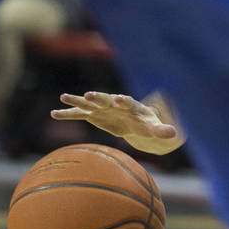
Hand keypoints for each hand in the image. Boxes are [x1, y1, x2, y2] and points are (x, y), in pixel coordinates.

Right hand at [51, 92, 177, 141]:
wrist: (135, 122)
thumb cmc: (146, 124)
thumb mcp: (153, 127)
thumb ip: (161, 130)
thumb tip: (174, 134)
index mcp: (131, 105)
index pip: (128, 102)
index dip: (124, 101)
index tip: (120, 99)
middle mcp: (114, 103)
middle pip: (106, 99)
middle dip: (99, 97)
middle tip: (89, 94)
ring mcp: (102, 108)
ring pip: (89, 103)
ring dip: (77, 100)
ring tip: (63, 97)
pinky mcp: (93, 115)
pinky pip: (78, 114)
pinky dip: (67, 114)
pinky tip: (54, 114)